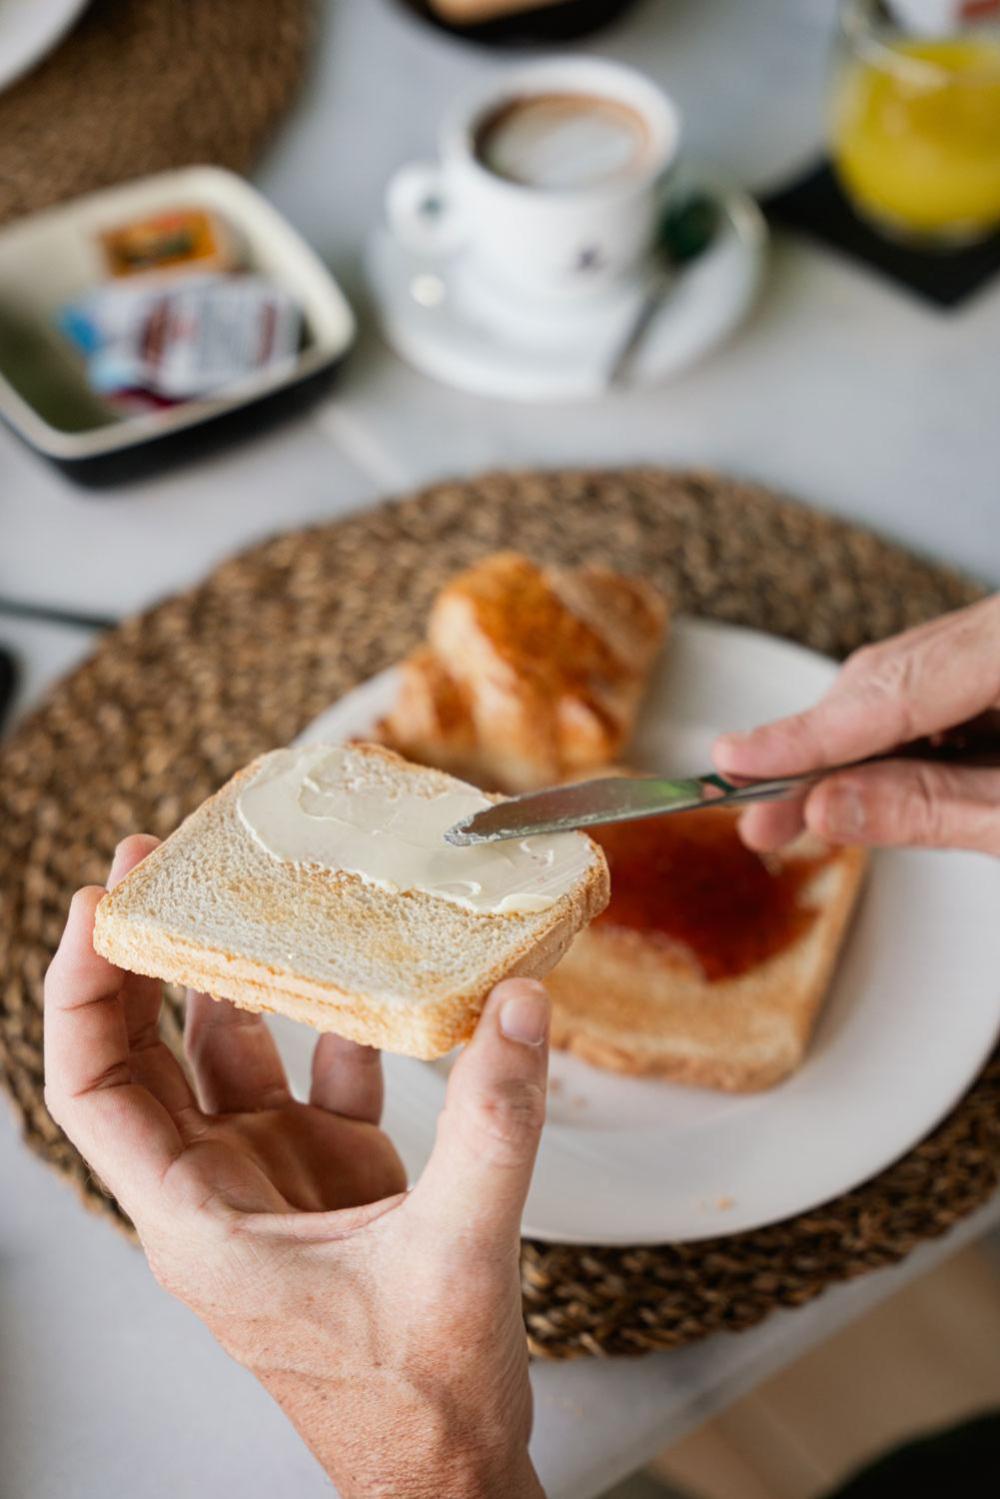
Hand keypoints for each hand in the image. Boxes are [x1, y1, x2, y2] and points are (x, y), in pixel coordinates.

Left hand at [44, 836, 548, 1498]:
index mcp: (198, 1220)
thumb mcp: (456, 1253)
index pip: (95, 1089)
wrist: (449, 1469)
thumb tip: (516, 1007)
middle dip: (142, 959)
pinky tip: (376, 976)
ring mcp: (275, 1178)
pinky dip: (338, 1021)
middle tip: (155, 863)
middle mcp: (218, 1190)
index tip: (104, 905)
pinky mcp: (334, 1176)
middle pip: (143, 1055)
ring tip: (251, 890)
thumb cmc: (416, 1400)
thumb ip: (494, 1126)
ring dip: (238, 976)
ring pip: (230, 1054)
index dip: (83, 993)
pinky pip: (317, 1072)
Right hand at [713, 595, 999, 854]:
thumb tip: (828, 807)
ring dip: (853, 753)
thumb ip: (930, 807)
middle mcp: (999, 633)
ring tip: (805, 813)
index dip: (807, 732)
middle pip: (889, 678)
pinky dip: (897, 745)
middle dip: (821, 751)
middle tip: (762, 814)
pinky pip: (934, 694)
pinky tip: (867, 787)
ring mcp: (993, 646)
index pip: (895, 688)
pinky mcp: (992, 669)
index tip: (736, 760)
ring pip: (903, 684)